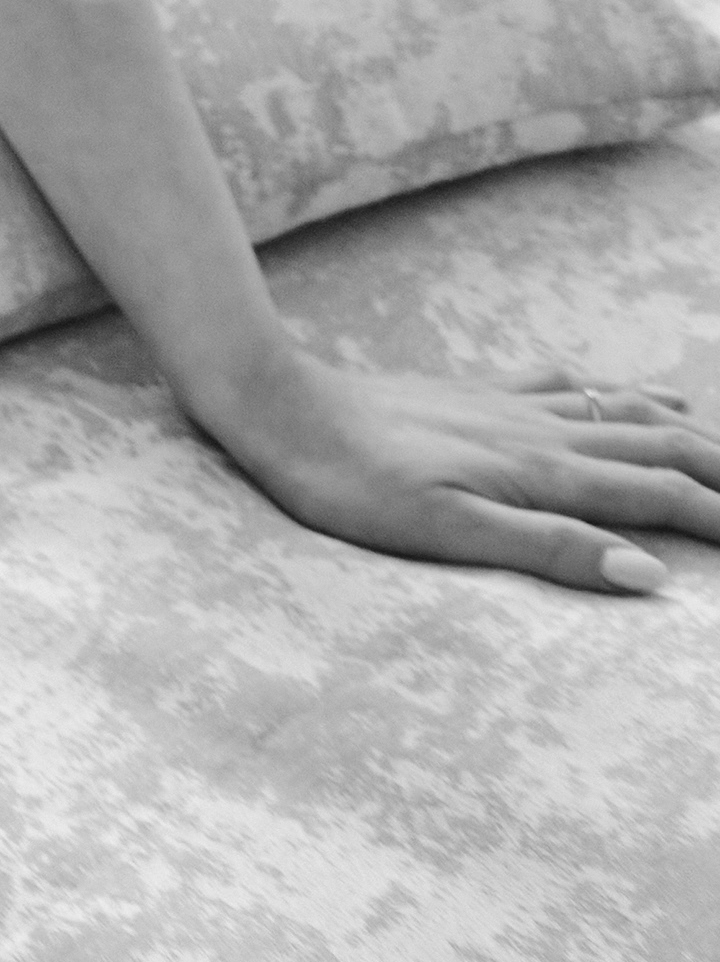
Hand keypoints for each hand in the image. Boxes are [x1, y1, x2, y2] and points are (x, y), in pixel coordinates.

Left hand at [204, 347, 719, 595]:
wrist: (282, 407)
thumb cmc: (355, 484)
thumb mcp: (449, 533)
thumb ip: (550, 550)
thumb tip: (650, 575)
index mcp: (545, 473)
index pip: (662, 498)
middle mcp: (542, 432)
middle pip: (661, 447)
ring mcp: (511, 408)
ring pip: (623, 412)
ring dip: (685, 428)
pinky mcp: (478, 396)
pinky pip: (569, 386)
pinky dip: (617, 392)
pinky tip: (626, 390)